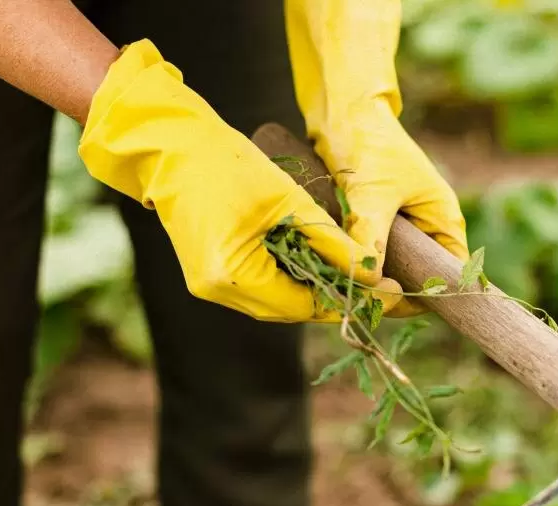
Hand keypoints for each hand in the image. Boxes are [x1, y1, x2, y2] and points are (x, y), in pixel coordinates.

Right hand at [78, 40, 386, 322]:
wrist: (170, 145)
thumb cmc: (228, 164)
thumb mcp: (290, 201)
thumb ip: (332, 242)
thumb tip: (370, 273)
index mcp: (233, 276)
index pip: (303, 305)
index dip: (348, 300)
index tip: (387, 292)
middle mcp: (217, 290)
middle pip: (289, 308)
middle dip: (333, 297)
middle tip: (376, 285)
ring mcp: (208, 284)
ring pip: (275, 299)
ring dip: (312, 287)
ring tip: (353, 273)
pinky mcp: (208, 271)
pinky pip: (259, 285)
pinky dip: (289, 276)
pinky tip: (316, 261)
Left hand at [287, 0, 468, 317]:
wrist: (342, 108)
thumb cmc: (368, 142)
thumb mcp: (372, 193)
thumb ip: (371, 237)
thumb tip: (367, 280)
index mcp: (444, 221)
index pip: (450, 275)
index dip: (427, 296)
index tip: (392, 306)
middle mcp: (427, 228)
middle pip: (418, 277)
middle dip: (392, 290)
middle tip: (360, 302)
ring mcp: (401, 226)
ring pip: (390, 268)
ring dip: (370, 277)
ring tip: (344, 285)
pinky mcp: (375, 223)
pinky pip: (369, 254)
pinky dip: (355, 262)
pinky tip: (333, 268)